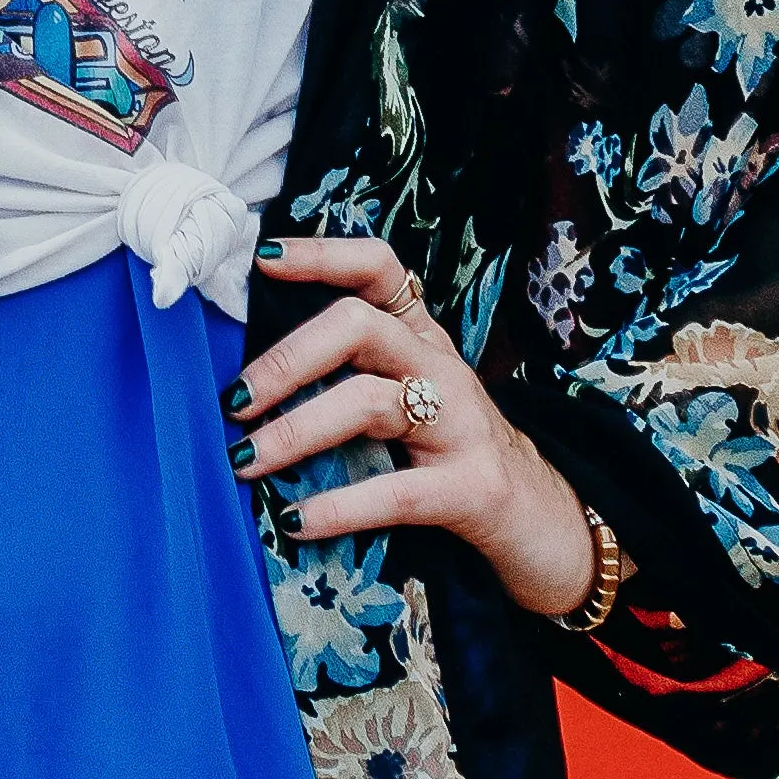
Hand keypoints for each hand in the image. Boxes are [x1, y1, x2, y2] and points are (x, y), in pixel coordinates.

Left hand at [226, 235, 599, 616]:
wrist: (544, 524)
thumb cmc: (452, 456)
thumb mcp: (409, 400)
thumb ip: (350, 377)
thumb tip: (245, 380)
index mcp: (422, 339)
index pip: (379, 269)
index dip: (323, 255)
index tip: (264, 259)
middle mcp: (441, 368)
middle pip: (359, 326)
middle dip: (287, 360)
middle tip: (234, 401)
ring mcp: (462, 425)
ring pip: (369, 401)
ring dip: (295, 431)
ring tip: (245, 461)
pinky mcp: (473, 488)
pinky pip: (396, 490)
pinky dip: (339, 506)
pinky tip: (296, 522)